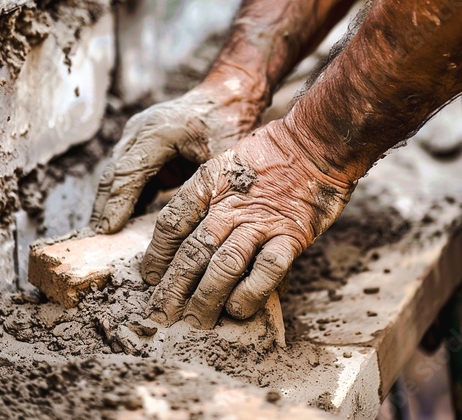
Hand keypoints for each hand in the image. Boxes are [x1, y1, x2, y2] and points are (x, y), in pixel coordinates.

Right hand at [90, 80, 263, 233]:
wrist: (226, 96)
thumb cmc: (228, 125)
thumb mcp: (219, 159)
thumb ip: (198, 188)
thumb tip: (182, 226)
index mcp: (159, 133)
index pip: (128, 173)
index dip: (117, 204)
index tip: (107, 231)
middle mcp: (140, 131)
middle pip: (113, 173)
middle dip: (104, 207)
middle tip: (97, 239)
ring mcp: (137, 135)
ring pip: (116, 173)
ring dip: (109, 202)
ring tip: (104, 235)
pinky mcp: (141, 143)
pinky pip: (128, 172)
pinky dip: (124, 194)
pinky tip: (121, 218)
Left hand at [141, 119, 353, 328]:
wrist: (314, 144)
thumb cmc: (267, 156)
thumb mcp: (225, 163)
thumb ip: (207, 196)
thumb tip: (185, 234)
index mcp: (209, 182)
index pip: (172, 223)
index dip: (157, 254)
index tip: (150, 276)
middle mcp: (230, 204)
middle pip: (193, 251)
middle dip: (173, 287)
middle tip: (161, 313)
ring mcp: (261, 221)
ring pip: (224, 265)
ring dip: (206, 297)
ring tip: (195, 320)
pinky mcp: (292, 234)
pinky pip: (267, 270)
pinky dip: (251, 293)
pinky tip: (237, 309)